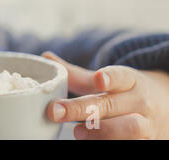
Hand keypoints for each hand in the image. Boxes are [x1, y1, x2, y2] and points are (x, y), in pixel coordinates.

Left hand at [42, 51, 168, 138]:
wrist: (164, 108)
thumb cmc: (124, 93)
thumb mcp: (104, 81)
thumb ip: (75, 73)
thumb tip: (46, 58)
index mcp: (130, 81)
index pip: (122, 76)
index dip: (111, 78)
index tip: (98, 79)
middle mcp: (140, 102)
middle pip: (113, 105)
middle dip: (83, 109)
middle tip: (56, 112)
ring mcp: (146, 125)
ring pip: (129, 129)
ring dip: (101, 132)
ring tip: (77, 132)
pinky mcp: (147, 142)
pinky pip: (132, 144)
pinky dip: (112, 144)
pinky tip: (91, 143)